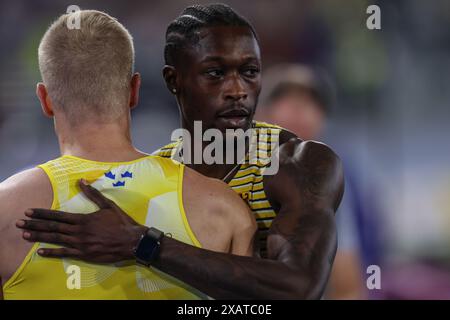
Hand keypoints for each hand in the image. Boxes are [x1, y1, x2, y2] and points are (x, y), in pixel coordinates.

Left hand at [16, 180, 147, 262]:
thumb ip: (93, 194)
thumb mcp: (108, 205)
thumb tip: (81, 181)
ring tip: (25, 235)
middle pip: (52, 228)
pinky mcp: (84, 254)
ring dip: (39, 237)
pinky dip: (52, 253)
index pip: (58, 216)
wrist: (131, 241)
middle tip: (19, 223)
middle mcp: (78, 231)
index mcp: (83, 219)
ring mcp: (80, 244)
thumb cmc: (121, 222)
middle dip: (34, 225)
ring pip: (56, 240)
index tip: (29, 212)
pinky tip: (41, 252)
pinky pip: (65, 253)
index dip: (42, 214)